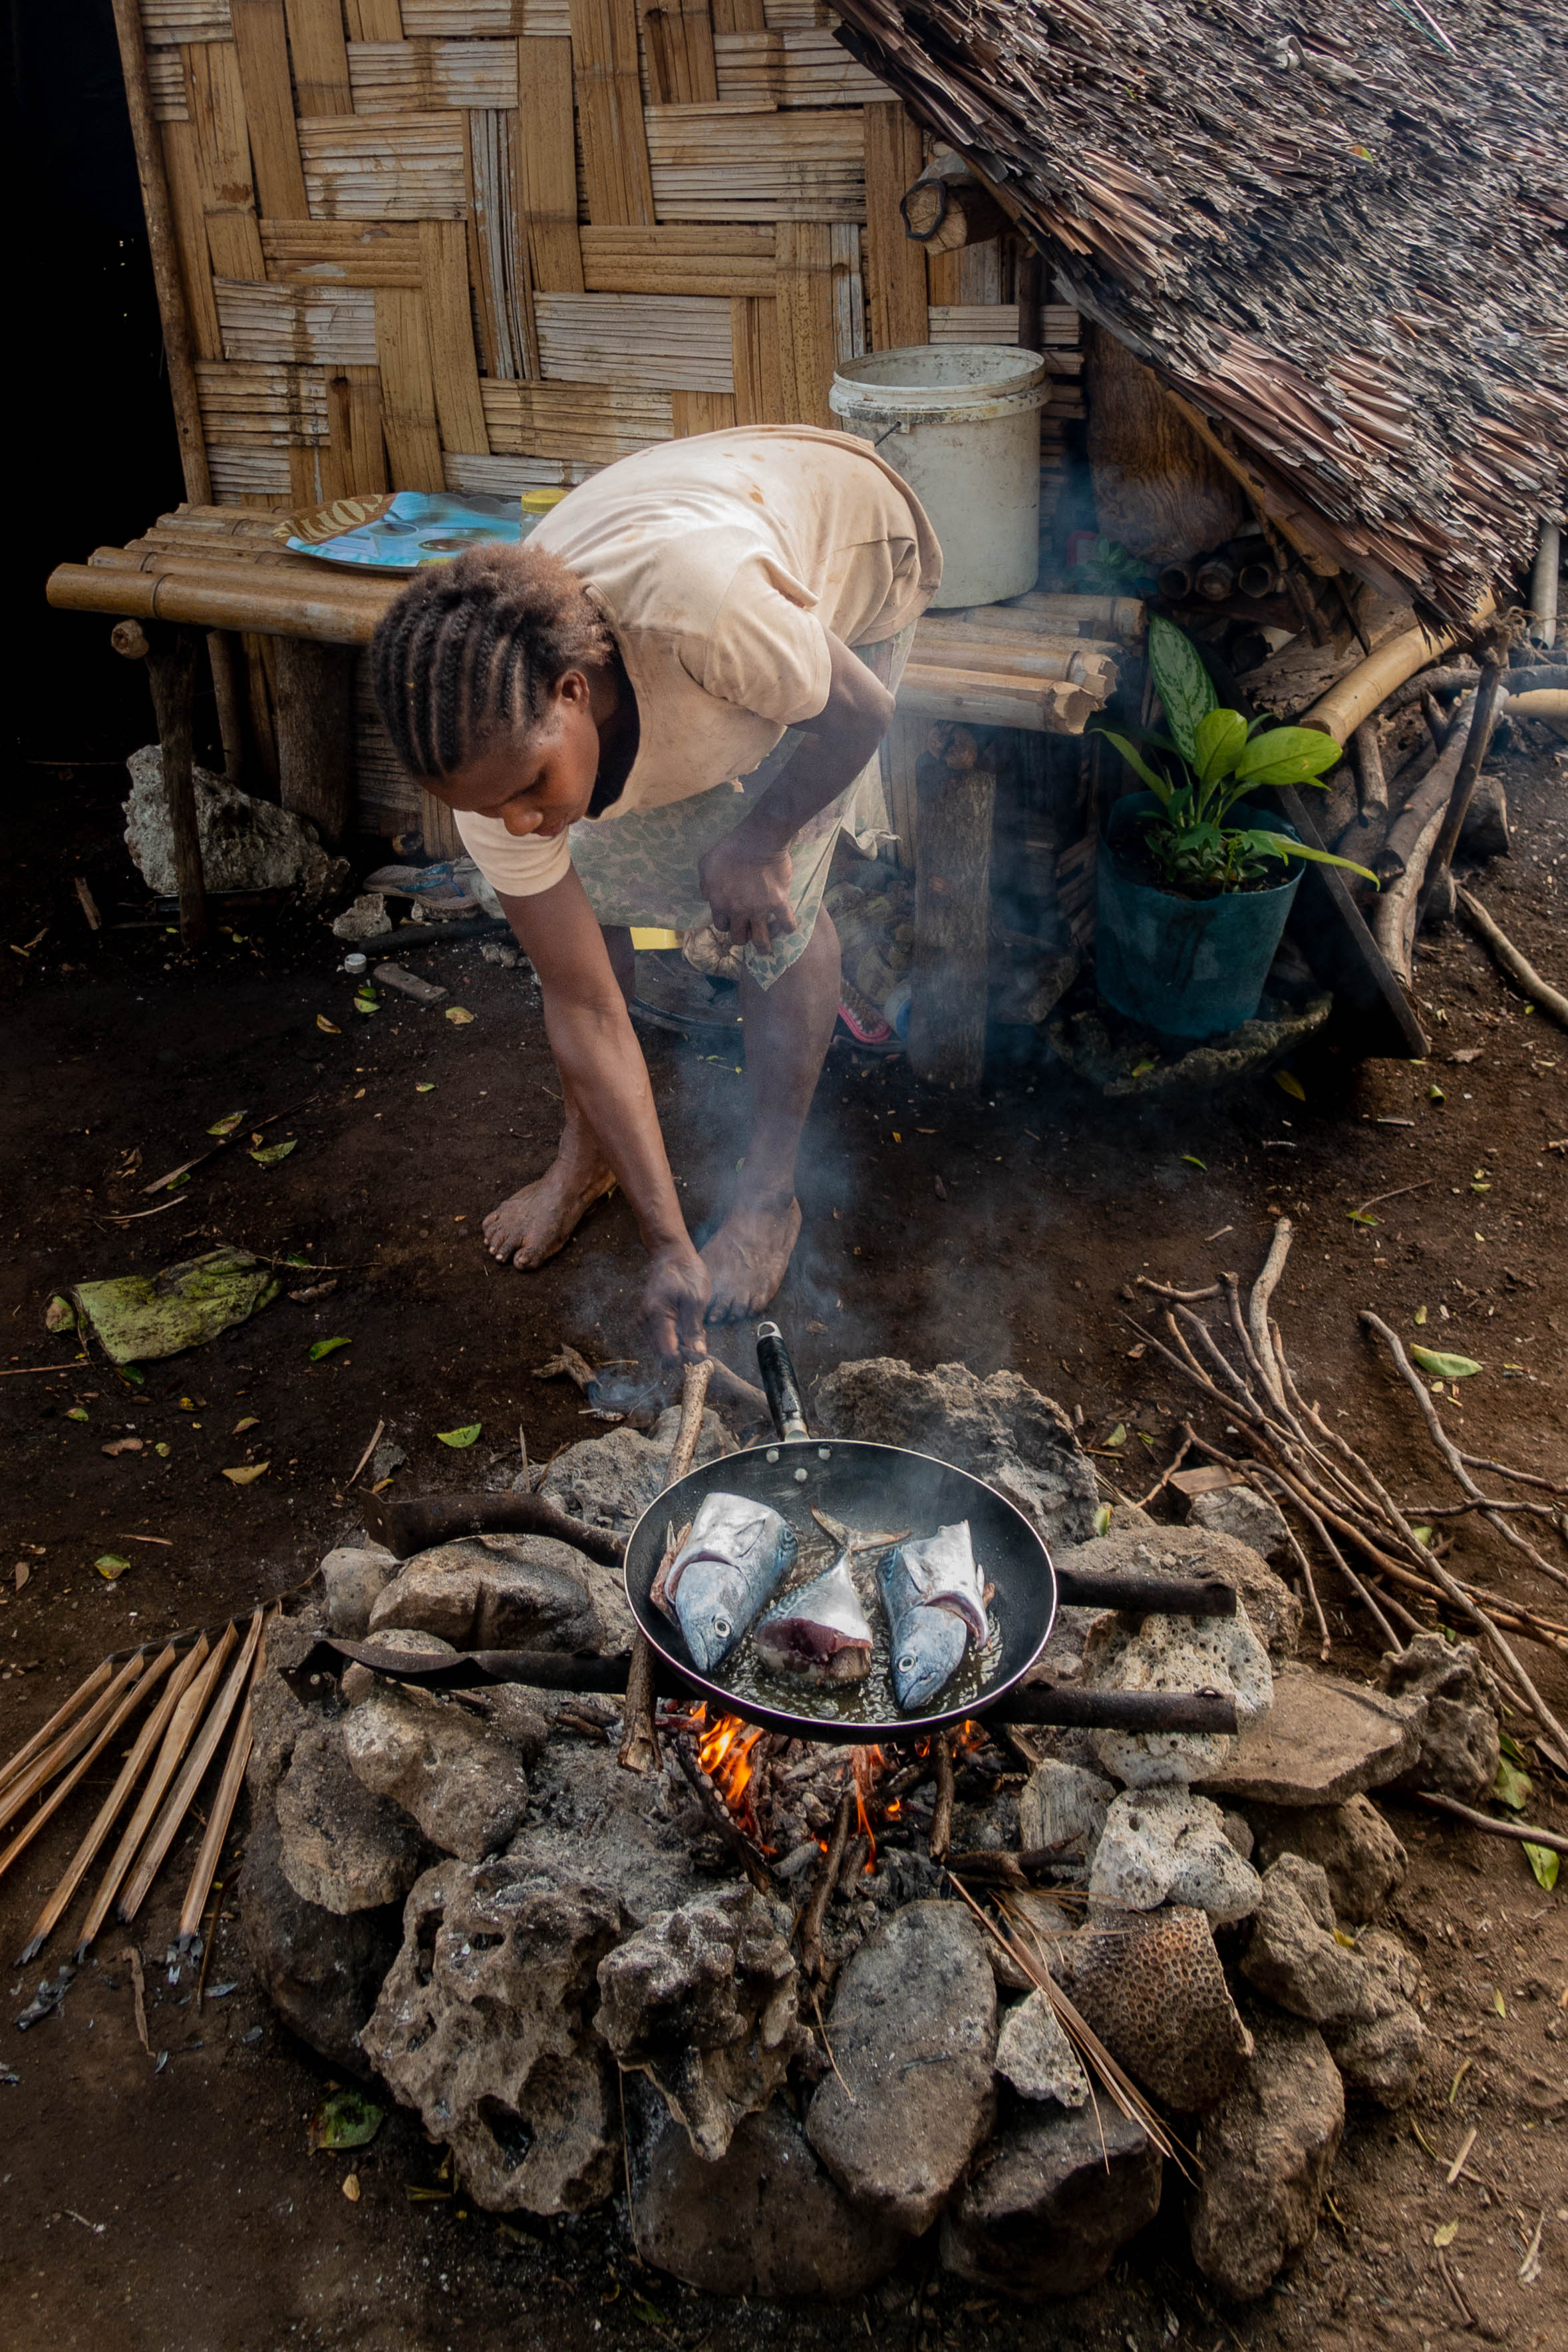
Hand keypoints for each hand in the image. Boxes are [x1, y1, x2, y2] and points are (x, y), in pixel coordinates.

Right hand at [640, 1240, 710, 1362]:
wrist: (672, 1255)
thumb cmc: (686, 1273)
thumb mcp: (696, 1300)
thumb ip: (695, 1329)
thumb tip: (699, 1355)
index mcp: (657, 1316)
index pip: (668, 1354)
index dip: (685, 1360)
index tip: (701, 1356)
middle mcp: (646, 1322)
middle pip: (663, 1355)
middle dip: (682, 1355)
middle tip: (700, 1342)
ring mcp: (645, 1321)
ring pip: (661, 1349)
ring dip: (679, 1348)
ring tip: (694, 1331)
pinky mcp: (648, 1320)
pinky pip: (661, 1339)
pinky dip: (675, 1340)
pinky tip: (687, 1328)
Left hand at [698, 830, 795, 953]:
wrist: (758, 840)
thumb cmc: (730, 849)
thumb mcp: (707, 863)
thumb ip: (704, 884)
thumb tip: (705, 897)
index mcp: (720, 903)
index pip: (721, 926)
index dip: (726, 924)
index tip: (732, 919)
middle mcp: (738, 911)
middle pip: (739, 938)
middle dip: (742, 937)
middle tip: (748, 932)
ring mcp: (759, 909)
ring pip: (761, 940)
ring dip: (763, 947)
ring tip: (766, 949)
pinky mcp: (779, 903)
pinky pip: (787, 923)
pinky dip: (788, 927)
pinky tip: (788, 927)